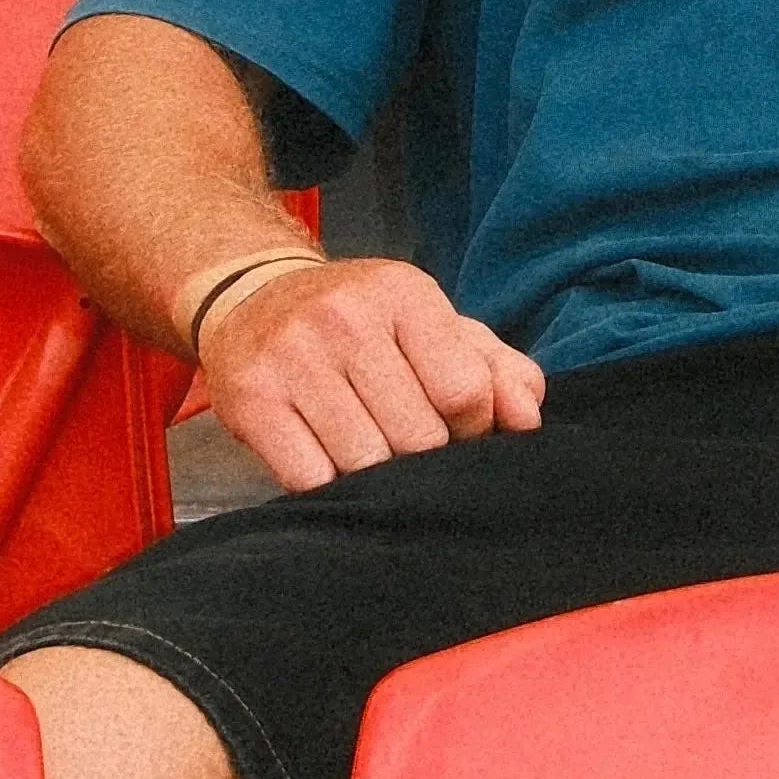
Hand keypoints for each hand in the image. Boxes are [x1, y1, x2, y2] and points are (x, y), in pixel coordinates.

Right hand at [201, 256, 544, 491]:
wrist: (252, 298)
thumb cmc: (363, 322)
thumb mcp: (433, 324)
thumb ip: (495, 368)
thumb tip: (527, 419)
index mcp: (404, 293)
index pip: (464, 391)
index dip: (474, 429)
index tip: (460, 429)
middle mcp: (346, 318)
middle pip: (418, 435)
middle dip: (426, 455)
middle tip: (410, 444)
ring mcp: (294, 358)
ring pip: (365, 462)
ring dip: (377, 475)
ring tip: (372, 451)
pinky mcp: (251, 399)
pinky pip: (309, 477)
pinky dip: (328, 485)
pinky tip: (329, 462)